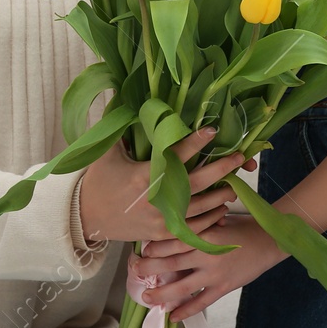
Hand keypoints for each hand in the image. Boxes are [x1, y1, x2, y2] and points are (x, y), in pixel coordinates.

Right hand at [77, 129, 256, 243]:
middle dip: (221, 168)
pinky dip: (210, 219)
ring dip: (221, 195)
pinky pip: (194, 229)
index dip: (195, 141)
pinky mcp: (162, 234)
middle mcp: (155, 199)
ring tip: (235, 181)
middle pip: (197, 183)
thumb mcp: (108, 151)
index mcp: (143, 175)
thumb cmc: (99, 180)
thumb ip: (123, 127)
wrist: (86, 217)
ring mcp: (161, 220)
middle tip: (239, 156)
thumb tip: (126, 93)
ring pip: (201, 208)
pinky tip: (220, 207)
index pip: (175, 155)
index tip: (212, 129)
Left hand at [131, 213, 287, 321]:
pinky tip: (173, 317)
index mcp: (203, 234)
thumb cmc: (241, 226)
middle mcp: (206, 254)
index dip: (155, 246)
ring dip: (162, 293)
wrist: (268, 241)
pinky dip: (186, 310)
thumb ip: (196, 227)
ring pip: (182, 286)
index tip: (141, 249)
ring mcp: (215, 274)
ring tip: (147, 298)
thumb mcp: (216, 220)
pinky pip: (201, 302)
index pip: (173, 241)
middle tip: (134, 271)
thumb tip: (172, 229)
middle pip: (172, 263)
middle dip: (150, 268)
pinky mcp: (223, 287)